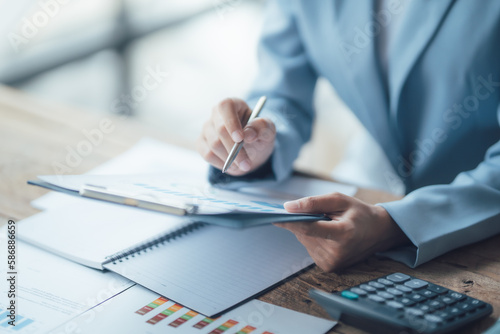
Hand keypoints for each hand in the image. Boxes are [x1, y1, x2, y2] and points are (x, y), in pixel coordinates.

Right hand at [197, 98, 275, 175]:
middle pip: (220, 129)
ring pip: (214, 145)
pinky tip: (232, 165)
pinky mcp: (201, 143)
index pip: (226, 107)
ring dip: (230, 159)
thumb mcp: (268, 130)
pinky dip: (221, 163)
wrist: (252, 150)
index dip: (232, 122)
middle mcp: (216, 114)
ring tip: (243, 164)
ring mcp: (207, 128)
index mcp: (233, 104)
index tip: (240, 139)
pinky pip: (207, 155)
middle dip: (234, 149)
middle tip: (247, 164)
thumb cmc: (259, 135)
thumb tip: (249, 134)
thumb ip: (262, 127)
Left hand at [275, 193, 408, 271]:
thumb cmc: (359, 213)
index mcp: (343, 234)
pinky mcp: (328, 267)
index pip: (309, 228)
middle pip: (304, 234)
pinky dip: (313, 238)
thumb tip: (288, 207)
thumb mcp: (339, 200)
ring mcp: (332, 263)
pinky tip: (327, 235)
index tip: (274, 216)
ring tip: (328, 225)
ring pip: (304, 240)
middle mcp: (337, 253)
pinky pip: (309, 247)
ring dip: (309, 230)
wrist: (378, 233)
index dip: (290, 221)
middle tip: (320, 214)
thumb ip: (313, 202)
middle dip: (304, 221)